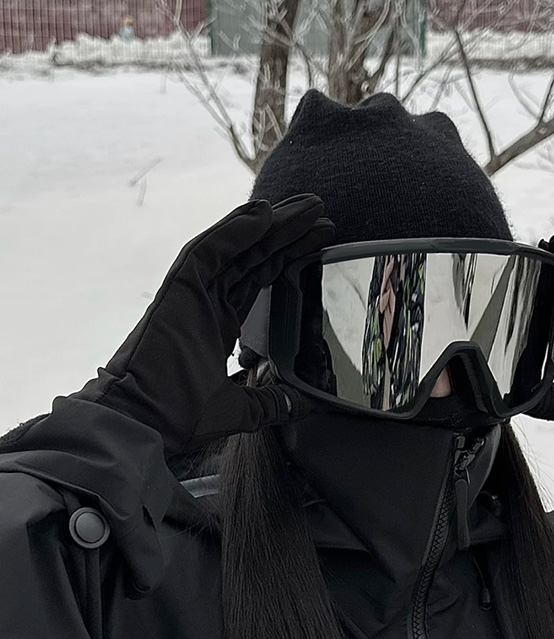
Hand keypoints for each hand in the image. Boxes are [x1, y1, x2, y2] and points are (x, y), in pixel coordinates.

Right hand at [75, 195, 334, 454]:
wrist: (143, 425)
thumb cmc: (178, 418)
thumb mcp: (241, 410)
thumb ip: (270, 403)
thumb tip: (300, 404)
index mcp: (218, 323)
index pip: (258, 278)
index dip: (286, 257)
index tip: (318, 241)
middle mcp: (206, 302)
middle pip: (252, 256)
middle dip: (285, 233)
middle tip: (319, 211)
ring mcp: (191, 294)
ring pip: (235, 247)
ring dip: (269, 224)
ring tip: (304, 206)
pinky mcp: (177, 291)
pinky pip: (208, 251)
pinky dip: (234, 231)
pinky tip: (263, 215)